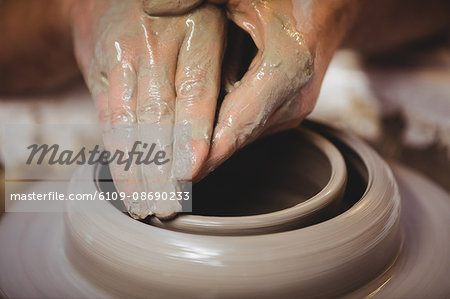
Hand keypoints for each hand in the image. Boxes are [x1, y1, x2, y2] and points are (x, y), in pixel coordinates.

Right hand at [70, 0, 225, 217]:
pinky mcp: (101, 66)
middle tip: (170, 205)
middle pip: (160, 112)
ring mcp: (124, 52)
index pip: (196, 90)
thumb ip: (224, 77)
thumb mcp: (216, 33)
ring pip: (129, 120)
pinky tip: (125, 182)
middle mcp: (158, 39)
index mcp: (198, 29)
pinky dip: (116, 153)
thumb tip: (228, 139)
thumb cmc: (184, 21)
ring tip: (146, 204)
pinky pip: (108, 116)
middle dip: (163, 164)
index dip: (192, 133)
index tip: (192, 172)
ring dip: (136, 168)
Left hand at [145, 0, 359, 178]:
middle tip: (165, 186)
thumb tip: (152, 7)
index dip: (204, 153)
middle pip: (235, 139)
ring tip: (169, 170)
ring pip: (239, 137)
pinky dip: (219, 134)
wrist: (331, 8)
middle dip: (198, 163)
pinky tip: (191, 138)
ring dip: (206, 151)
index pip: (236, 123)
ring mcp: (292, 110)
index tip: (176, 177)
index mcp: (287, 67)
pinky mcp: (286, 112)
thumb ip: (205, 2)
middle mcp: (292, 99)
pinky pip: (247, 128)